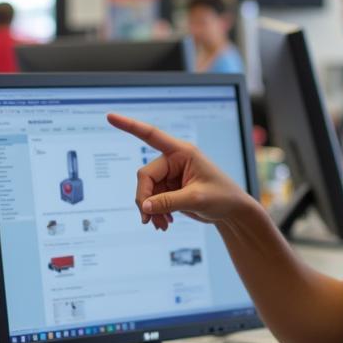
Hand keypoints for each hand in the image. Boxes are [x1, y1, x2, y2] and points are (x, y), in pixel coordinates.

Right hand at [107, 113, 250, 230]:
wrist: (232, 212)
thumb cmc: (222, 197)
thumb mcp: (196, 199)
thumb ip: (168, 202)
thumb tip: (145, 207)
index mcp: (182, 152)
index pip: (151, 135)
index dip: (129, 126)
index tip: (110, 117)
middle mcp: (174, 161)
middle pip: (145, 177)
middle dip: (145, 199)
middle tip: (150, 220)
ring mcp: (171, 175)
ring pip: (146, 191)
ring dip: (151, 210)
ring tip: (162, 226)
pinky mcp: (170, 189)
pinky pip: (153, 200)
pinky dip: (155, 213)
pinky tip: (164, 223)